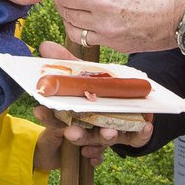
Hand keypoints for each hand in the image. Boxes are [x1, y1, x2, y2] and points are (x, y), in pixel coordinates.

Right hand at [31, 42, 153, 167]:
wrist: (128, 102)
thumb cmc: (98, 89)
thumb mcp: (82, 74)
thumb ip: (65, 62)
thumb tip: (45, 45)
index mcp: (75, 115)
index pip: (56, 119)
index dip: (47, 117)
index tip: (39, 111)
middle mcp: (90, 128)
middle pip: (80, 135)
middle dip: (76, 136)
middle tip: (72, 133)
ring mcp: (110, 132)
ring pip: (105, 139)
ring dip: (106, 137)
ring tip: (109, 131)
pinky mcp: (132, 134)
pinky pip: (135, 138)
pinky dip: (140, 134)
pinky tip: (146, 126)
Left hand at [52, 0, 184, 53]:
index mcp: (103, 1)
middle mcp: (103, 23)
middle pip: (67, 14)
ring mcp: (111, 39)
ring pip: (75, 32)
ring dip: (71, 17)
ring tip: (79, 5)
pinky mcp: (119, 47)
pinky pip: (92, 39)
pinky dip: (87, 28)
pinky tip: (96, 16)